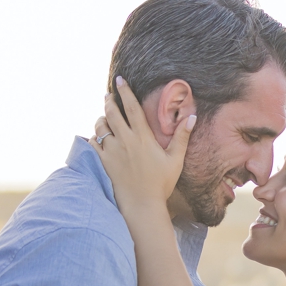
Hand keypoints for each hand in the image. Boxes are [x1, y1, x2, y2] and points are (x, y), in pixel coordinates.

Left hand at [95, 75, 192, 208]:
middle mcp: (125, 141)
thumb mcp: (176, 159)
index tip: (120, 80)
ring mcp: (112, 152)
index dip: (125, 92)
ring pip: (100, 127)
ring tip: (105, 117)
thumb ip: (182, 137)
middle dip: (109, 101)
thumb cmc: (161, 183)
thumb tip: (192, 116)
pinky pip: (93, 143)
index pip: (132, 108)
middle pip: (112, 113)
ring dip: (101, 119)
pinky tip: (98, 137)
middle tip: (108, 95)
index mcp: (143, 138)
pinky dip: (94, 137)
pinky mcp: (103, 163)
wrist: (142, 205)